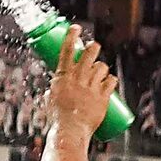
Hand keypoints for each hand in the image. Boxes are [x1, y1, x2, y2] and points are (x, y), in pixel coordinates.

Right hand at [42, 26, 116, 141]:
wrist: (69, 131)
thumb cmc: (57, 119)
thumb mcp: (49, 101)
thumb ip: (52, 92)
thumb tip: (52, 90)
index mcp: (63, 77)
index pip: (67, 50)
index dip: (72, 36)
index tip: (76, 28)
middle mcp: (78, 78)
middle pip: (90, 52)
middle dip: (93, 48)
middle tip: (93, 50)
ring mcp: (91, 86)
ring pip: (102, 66)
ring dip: (101, 68)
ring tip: (99, 74)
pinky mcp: (103, 96)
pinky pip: (112, 81)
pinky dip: (111, 80)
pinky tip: (109, 83)